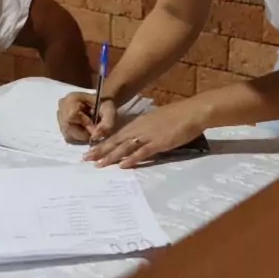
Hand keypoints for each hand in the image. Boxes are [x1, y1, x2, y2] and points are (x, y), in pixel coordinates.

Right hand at [57, 92, 115, 143]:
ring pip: (67, 133)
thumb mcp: (110, 112)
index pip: (71, 116)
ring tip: (90, 128)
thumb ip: (106, 124)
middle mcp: (62, 106)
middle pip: (68, 127)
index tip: (95, 126)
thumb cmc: (105, 105)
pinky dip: (77, 136)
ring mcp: (59, 115)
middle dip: (83, 132)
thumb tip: (95, 136)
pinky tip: (84, 130)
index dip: (84, 125)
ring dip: (80, 135)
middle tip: (94, 130)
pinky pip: (67, 136)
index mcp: (71, 98)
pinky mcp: (60, 123)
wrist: (100, 104)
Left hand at [84, 100, 203, 168]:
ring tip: (98, 164)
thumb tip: (136, 137)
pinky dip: (132, 159)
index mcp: (138, 123)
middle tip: (86, 159)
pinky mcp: (159, 143)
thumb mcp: (156, 120)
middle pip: (115, 141)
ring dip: (111, 156)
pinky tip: (123, 165)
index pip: (115, 135)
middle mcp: (139, 128)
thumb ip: (145, 128)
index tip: (90, 151)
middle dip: (100, 150)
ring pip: (125, 147)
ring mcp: (148, 135)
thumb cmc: (177, 116)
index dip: (102, 143)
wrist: (192, 112)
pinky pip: (142, 152)